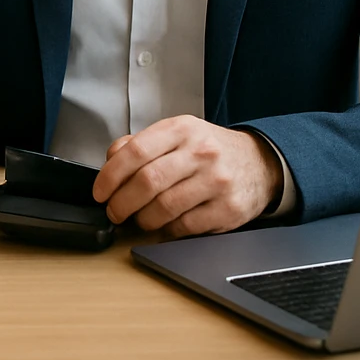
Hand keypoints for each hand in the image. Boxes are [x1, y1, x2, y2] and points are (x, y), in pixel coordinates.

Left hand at [91, 115, 282, 237]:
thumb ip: (141, 144)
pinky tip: (164, 225)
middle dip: (121, 202)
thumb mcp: (177, 135)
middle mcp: (200, 152)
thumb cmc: (209, 150)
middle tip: (114, 211)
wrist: (259, 164)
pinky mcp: (228, 209)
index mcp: (181, 129)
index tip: (100, 191)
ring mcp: (216, 182)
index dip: (110, 175)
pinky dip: (167, 230)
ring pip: (164, 208)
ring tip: (139, 219)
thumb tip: (111, 162)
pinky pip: (185, 227)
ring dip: (143, 219)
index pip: (135, 151)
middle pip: (147, 181)